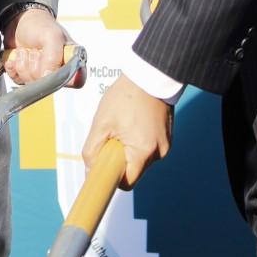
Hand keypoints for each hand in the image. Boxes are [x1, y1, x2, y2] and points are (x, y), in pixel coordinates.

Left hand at [3, 9, 73, 84]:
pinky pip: (17, 81)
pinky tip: (17, 56)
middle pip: (47, 84)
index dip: (61, 76)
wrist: (19, 20)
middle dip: (36, 65)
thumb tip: (46, 77)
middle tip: (36, 50)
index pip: (76, 80)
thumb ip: (53, 58)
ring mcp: (41, 75)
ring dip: (23, 64)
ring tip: (26, 50)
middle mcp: (59, 71)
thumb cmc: (40, 25)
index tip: (47, 64)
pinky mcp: (26, 77)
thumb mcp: (51, 36)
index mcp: (72, 60)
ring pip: (30, 83)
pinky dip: (13, 67)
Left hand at [83, 74, 172, 188]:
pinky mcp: (167, 136)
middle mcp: (159, 152)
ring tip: (123, 125)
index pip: (127, 182)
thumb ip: (93, 150)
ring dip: (129, 148)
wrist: (149, 74)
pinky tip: (133, 122)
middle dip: (119, 159)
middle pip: (133, 170)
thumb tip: (90, 170)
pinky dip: (137, 140)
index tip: (102, 168)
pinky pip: (148, 147)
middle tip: (112, 137)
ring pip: (140, 158)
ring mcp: (165, 144)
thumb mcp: (101, 124)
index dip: (112, 178)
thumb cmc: (125, 96)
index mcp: (144, 152)